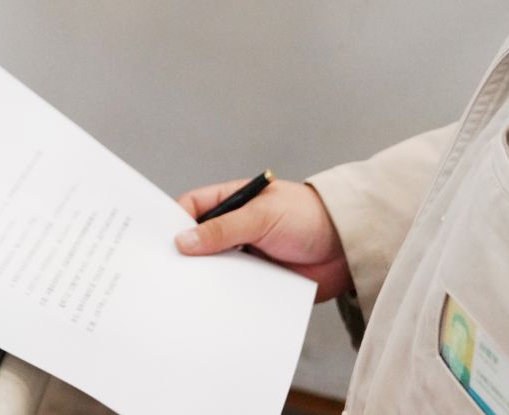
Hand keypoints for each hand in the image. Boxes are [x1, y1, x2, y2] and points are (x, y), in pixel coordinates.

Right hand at [174, 178, 351, 302]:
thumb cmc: (309, 216)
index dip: (173, 223)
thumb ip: (223, 229)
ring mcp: (245, 256)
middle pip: (198, 242)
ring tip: (185, 295)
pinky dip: (224, 298)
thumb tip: (183, 240)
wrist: (349, 247)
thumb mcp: (262, 216)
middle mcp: (234, 229)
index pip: (191, 208)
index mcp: (231, 202)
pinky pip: (234, 291)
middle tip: (166, 273)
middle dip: (185, 256)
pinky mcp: (257, 281)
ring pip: (214, 269)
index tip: (159, 242)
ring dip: (204, 280)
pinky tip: (213, 308)